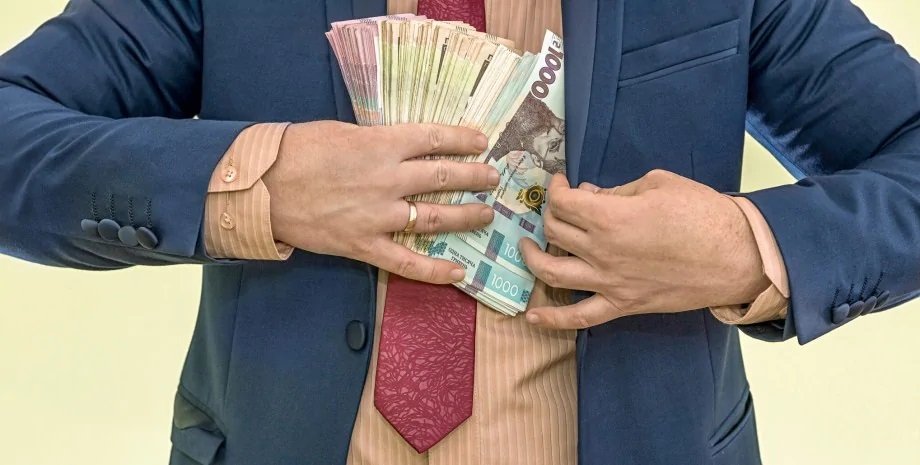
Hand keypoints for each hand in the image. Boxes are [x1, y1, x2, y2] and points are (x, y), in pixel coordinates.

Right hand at [264, 121, 497, 283]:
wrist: (263, 187)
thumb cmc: (297, 151)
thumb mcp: (341, 132)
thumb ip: (376, 140)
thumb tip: (402, 145)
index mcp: (381, 144)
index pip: (433, 139)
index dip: (462, 140)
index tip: (482, 141)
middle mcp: (388, 180)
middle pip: (442, 177)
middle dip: (474, 176)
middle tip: (493, 178)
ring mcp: (379, 216)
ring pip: (434, 216)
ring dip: (466, 216)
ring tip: (486, 214)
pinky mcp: (365, 245)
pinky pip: (406, 262)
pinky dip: (434, 270)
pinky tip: (458, 273)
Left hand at [520, 170, 769, 328]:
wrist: (736, 255)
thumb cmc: (702, 212)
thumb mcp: (658, 184)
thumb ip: (617, 191)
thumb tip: (593, 196)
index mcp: (608, 217)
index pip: (562, 202)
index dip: (555, 188)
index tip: (561, 183)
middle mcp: (601, 250)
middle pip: (554, 231)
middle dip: (550, 214)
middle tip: (558, 208)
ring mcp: (609, 281)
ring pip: (553, 272)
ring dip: (533, 258)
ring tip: (527, 247)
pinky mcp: (622, 304)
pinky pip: (580, 317)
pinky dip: (553, 321)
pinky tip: (531, 318)